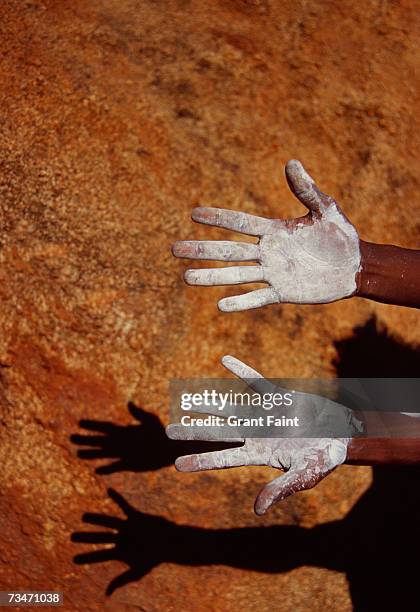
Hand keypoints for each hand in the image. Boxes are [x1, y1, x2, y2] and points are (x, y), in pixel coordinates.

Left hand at [166, 356, 361, 514]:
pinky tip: (225, 360)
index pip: (223, 459)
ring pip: (230, 408)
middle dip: (194, 432)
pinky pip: (256, 382)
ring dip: (210, 404)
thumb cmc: (323, 459)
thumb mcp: (303, 477)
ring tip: (187, 400)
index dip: (200, 460)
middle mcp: (256, 434)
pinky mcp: (278, 398)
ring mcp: (265, 415)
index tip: (176, 464)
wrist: (342, 436)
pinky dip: (241, 372)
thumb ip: (280, 489)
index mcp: (259, 455)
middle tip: (169, 431)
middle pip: (218, 433)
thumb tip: (257, 509)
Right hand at [173, 160, 360, 310]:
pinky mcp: (283, 292)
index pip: (240, 223)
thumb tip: (291, 163)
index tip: (193, 213)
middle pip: (228, 251)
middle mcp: (268, 252)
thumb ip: (307, 190)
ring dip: (212, 277)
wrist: (355, 265)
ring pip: (236, 275)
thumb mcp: (326, 209)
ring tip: (186, 278)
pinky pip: (258, 298)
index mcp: (275, 230)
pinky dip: (241, 303)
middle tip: (175, 249)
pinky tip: (220, 306)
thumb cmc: (341, 235)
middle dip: (202, 250)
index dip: (218, 219)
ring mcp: (273, 273)